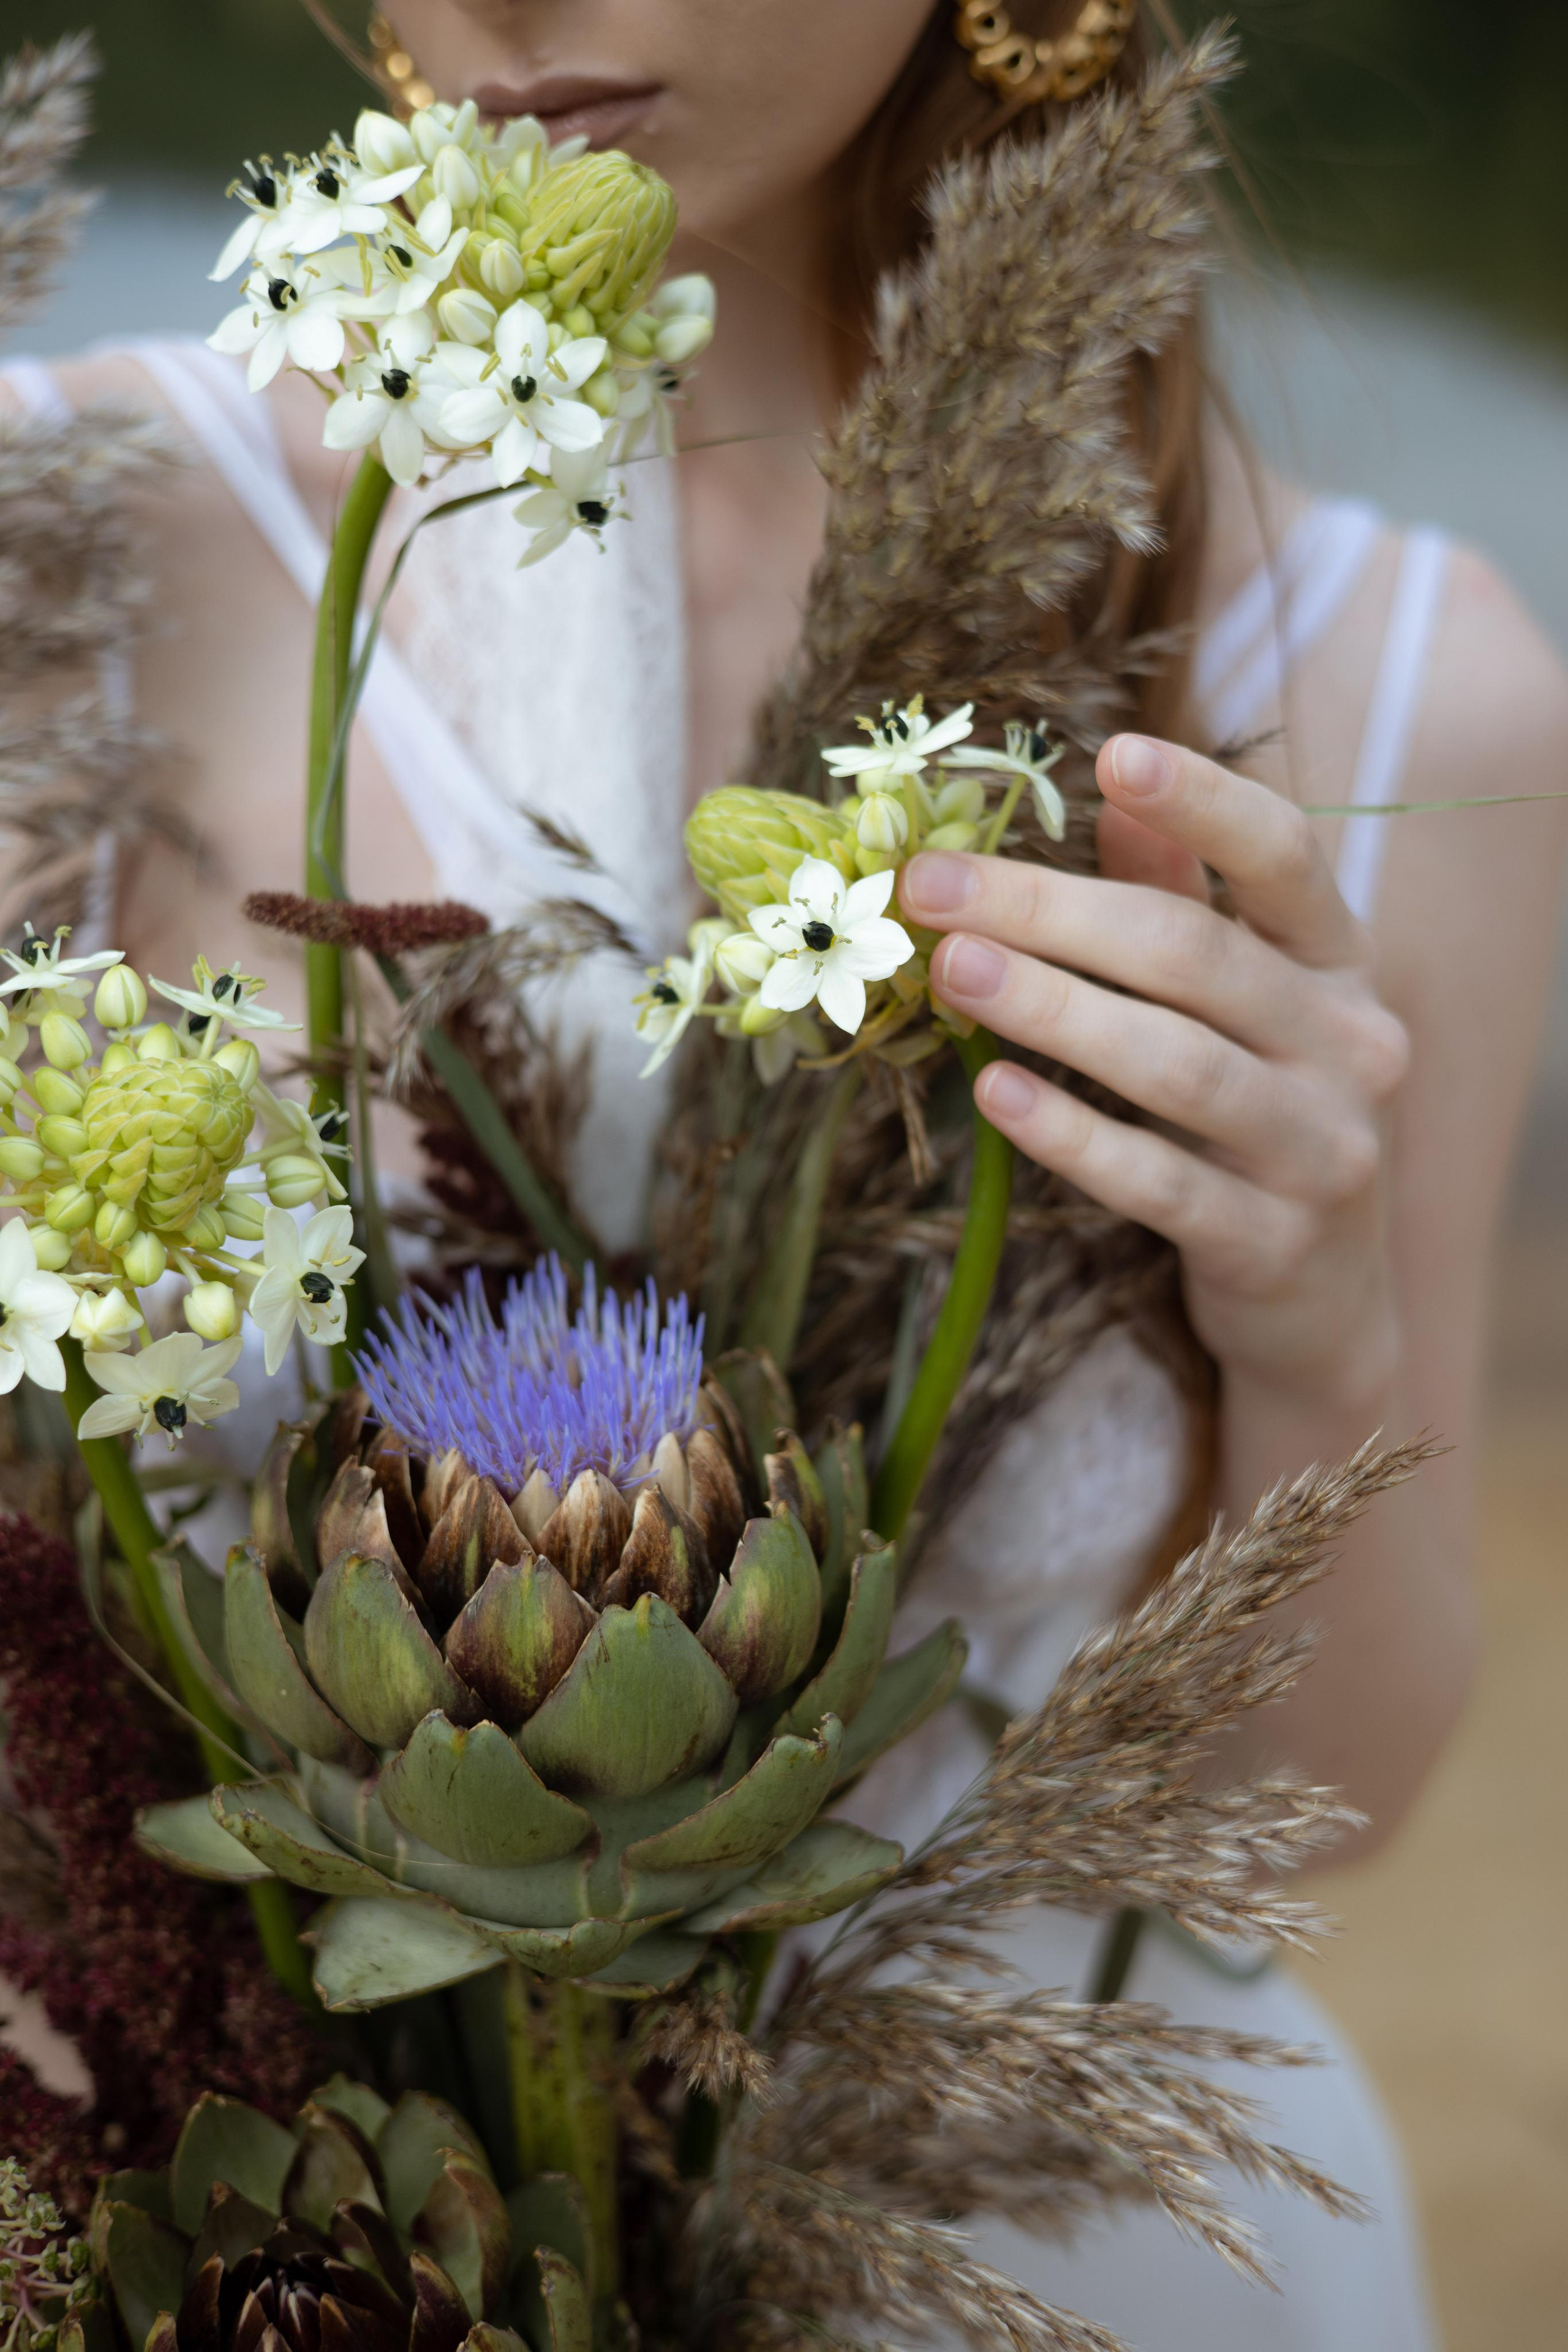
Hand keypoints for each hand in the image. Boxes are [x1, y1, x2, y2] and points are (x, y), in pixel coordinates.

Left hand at [898, 734, 1411, 1410]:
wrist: (1323, 1301)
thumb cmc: (1259, 1117)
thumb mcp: (1245, 1006)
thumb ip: (1186, 904)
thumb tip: (1110, 807)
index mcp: (1340, 964)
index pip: (1286, 857)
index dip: (1205, 803)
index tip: (1112, 754)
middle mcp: (1350, 1045)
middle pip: (1195, 957)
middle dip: (1054, 912)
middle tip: (933, 886)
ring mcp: (1321, 1150)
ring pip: (1177, 1066)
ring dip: (1053, 1011)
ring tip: (951, 970)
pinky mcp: (1272, 1245)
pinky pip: (1159, 1183)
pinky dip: (1072, 1136)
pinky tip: (993, 1095)